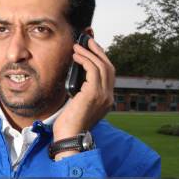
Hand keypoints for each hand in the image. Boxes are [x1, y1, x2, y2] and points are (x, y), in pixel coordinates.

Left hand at [53, 37, 114, 156]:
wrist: (69, 137)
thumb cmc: (69, 124)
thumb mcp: (78, 106)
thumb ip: (82, 93)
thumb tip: (76, 78)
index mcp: (106, 100)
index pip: (108, 75)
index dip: (101, 60)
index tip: (91, 50)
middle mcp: (108, 96)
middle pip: (109, 67)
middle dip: (98, 51)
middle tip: (87, 41)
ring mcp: (103, 95)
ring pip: (102, 66)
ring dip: (89, 53)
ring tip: (77, 46)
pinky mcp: (94, 93)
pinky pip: (93, 69)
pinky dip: (85, 60)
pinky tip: (76, 56)